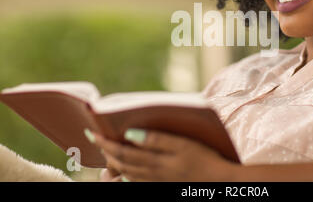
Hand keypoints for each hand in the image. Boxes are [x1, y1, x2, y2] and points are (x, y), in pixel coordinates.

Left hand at [89, 129, 236, 181]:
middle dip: (106, 152)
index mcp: (155, 161)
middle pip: (122, 163)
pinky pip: (137, 182)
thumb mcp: (183, 144)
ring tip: (106, 154)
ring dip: (113, 164)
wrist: (218, 181)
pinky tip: (124, 173)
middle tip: (95, 139)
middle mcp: (152, 173)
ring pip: (127, 174)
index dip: (105, 142)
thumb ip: (157, 139)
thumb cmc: (204, 158)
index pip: (122, 151)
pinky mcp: (162, 184)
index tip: (92, 132)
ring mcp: (156, 181)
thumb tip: (130, 133)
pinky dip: (126, 176)